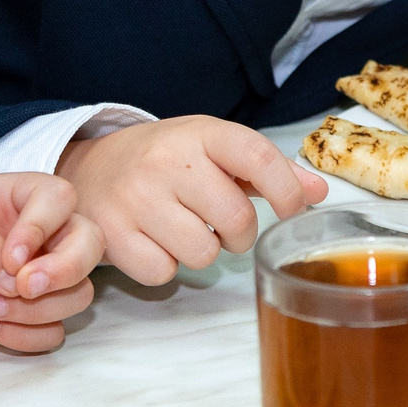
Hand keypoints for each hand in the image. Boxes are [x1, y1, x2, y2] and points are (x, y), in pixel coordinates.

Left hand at [0, 173, 102, 351]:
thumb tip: (15, 273)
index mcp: (12, 198)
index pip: (60, 198)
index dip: (45, 227)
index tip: (9, 256)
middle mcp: (30, 236)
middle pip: (88, 244)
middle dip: (65, 269)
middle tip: (22, 287)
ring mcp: (25, 279)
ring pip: (77, 293)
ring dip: (38, 308)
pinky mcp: (16, 318)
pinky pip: (51, 332)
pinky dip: (27, 336)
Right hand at [56, 116, 326, 285]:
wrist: (89, 168)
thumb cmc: (165, 160)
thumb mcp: (212, 149)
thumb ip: (266, 171)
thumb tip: (318, 193)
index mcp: (200, 133)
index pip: (258, 157)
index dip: (286, 191)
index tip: (291, 211)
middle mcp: (167, 161)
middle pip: (236, 218)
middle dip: (241, 234)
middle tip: (225, 226)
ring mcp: (135, 198)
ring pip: (202, 253)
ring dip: (203, 251)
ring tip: (187, 230)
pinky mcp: (112, 235)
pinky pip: (163, 273)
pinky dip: (166, 267)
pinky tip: (156, 242)